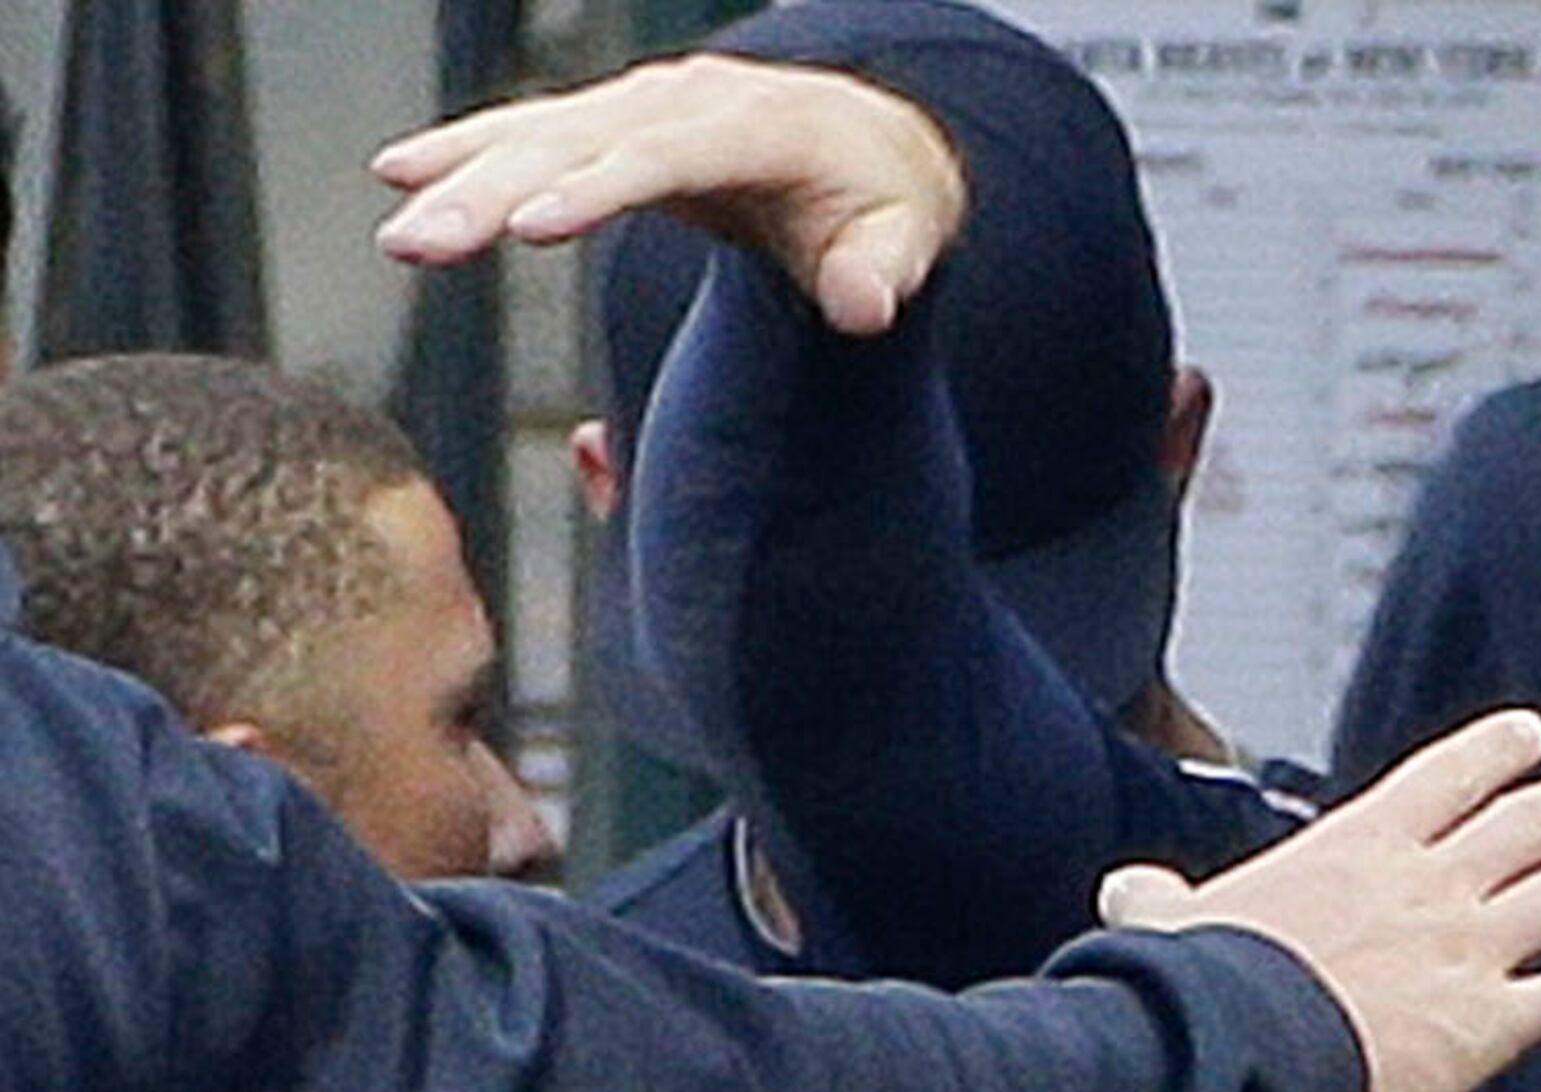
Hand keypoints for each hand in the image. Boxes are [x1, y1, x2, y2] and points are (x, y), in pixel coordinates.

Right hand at [370, 53, 964, 335]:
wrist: (867, 142)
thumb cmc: (883, 200)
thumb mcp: (907, 235)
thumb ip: (884, 269)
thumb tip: (864, 305)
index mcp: (757, 127)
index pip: (667, 155)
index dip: (594, 187)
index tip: (527, 227)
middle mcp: (686, 102)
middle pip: (577, 142)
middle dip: (493, 188)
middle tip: (419, 242)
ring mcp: (642, 105)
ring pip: (538, 134)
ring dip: (459, 176)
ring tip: (397, 228)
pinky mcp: (613, 121)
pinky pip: (529, 130)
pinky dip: (465, 148)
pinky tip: (397, 170)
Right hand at [1098, 710, 1540, 1091]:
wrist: (1236, 1044)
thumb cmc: (1199, 985)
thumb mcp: (1173, 920)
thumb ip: (1165, 900)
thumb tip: (1129, 892)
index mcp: (1358, 847)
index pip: (1441, 780)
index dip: (1492, 754)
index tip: (1527, 735)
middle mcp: (1428, 884)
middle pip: (1523, 828)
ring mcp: (1468, 948)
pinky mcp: (1492, 1021)